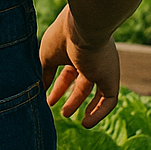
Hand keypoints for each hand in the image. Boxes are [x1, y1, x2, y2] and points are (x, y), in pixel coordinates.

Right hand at [39, 6, 119, 127]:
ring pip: (94, 91)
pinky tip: (86, 123)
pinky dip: (99, 113)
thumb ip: (44, 72)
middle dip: (70, 97)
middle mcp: (90, 60)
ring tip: (67, 116)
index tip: (45, 96)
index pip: (67, 72)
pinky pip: (109, 100)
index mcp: (75, 51)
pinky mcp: (111, 77)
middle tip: (59, 111)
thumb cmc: (62, 36)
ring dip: (81, 104)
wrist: (84, 26)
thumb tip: (39, 88)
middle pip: (80, 83)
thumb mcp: (47, 56)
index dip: (57, 86)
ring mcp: (101, 68)